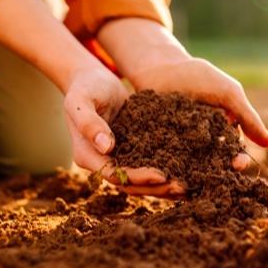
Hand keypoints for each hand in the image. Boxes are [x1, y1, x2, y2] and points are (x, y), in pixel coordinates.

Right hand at [0, 0, 182, 195]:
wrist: (93, 80)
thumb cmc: (85, 87)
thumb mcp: (81, 100)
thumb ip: (89, 123)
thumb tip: (106, 147)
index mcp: (86, 156)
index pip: (115, 175)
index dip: (138, 178)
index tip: (162, 176)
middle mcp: (101, 162)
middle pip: (129, 185)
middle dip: (155, 188)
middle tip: (181, 188)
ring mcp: (116, 158)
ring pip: (139, 181)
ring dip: (162, 186)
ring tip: (186, 187)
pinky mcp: (130, 151)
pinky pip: (147, 165)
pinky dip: (164, 170)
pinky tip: (184, 172)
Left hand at [97, 19, 267, 194]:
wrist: (162, 67)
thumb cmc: (199, 78)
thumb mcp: (228, 95)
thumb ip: (248, 118)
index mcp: (223, 132)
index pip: (234, 152)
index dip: (238, 160)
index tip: (238, 164)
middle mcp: (203, 143)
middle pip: (214, 163)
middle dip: (219, 170)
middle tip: (219, 174)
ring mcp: (181, 146)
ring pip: (192, 165)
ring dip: (195, 173)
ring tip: (196, 178)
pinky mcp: (160, 147)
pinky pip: (167, 161)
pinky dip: (171, 168)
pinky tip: (173, 174)